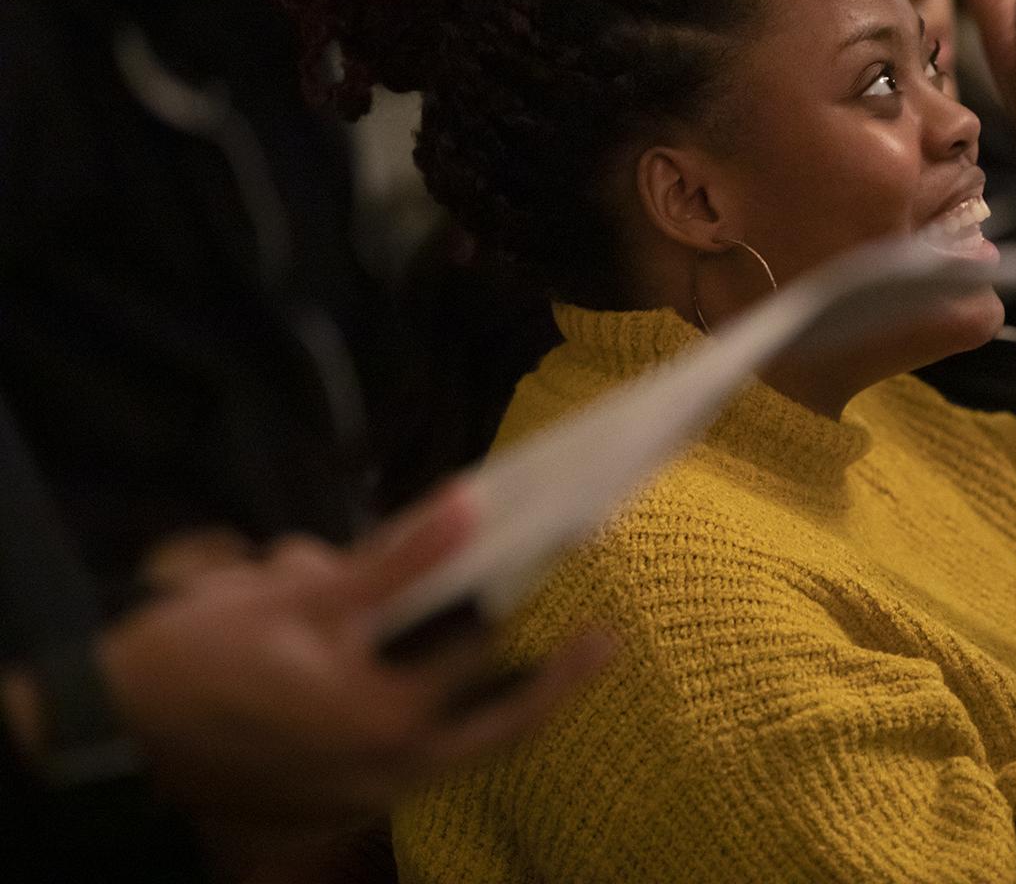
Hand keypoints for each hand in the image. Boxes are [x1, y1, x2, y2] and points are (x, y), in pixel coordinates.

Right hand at [95, 484, 612, 831]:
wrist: (111, 732)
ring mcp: (364, 799)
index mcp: (387, 718)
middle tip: (607, 643)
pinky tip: (448, 694)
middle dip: (558, 682)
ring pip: (461, 754)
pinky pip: (414, 766)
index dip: (524, 591)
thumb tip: (471, 506)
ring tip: (551, 667)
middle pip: (503, 728)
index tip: (571, 551)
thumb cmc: (202, 655)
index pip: (483, 648)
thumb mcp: (301, 595)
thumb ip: (396, 559)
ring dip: (502, 711)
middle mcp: (389, 772)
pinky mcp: (335, 808)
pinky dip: (441, 730)